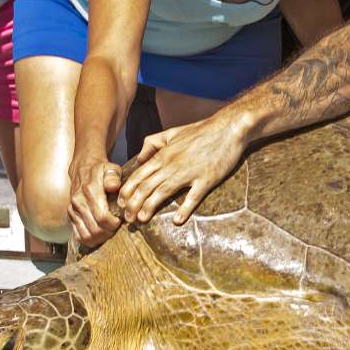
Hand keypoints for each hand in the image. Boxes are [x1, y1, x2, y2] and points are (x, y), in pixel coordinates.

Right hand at [68, 155, 122, 246]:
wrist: (82, 169)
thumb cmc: (101, 171)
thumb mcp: (111, 168)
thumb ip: (113, 176)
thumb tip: (113, 186)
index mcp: (89, 191)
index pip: (102, 217)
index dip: (114, 223)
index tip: (121, 220)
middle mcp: (78, 202)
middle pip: (95, 229)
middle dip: (109, 232)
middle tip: (118, 228)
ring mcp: (73, 210)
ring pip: (87, 236)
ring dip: (101, 238)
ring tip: (110, 232)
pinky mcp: (70, 216)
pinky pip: (79, 236)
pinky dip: (91, 240)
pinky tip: (100, 235)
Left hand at [118, 116, 247, 226]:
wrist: (228, 128)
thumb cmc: (201, 131)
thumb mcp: (172, 132)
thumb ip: (153, 143)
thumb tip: (139, 158)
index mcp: (164, 155)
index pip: (139, 175)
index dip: (127, 191)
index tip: (121, 204)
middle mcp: (172, 165)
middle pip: (146, 186)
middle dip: (133, 204)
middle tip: (126, 218)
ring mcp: (189, 173)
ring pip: (163, 192)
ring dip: (149, 207)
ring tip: (141, 220)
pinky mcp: (206, 179)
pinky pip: (193, 197)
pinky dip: (184, 209)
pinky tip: (177, 221)